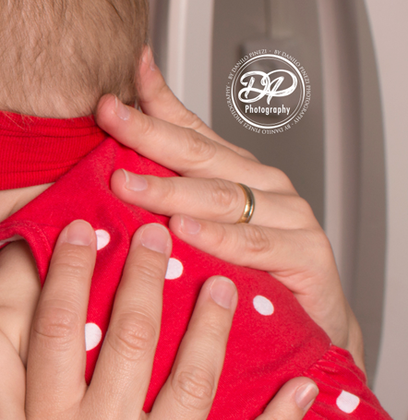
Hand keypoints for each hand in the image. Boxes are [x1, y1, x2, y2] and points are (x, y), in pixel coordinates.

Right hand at [11, 220, 316, 419]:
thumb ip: (19, 397)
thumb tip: (23, 330)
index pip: (57, 328)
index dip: (69, 271)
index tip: (82, 228)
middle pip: (129, 339)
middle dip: (145, 277)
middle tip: (157, 233)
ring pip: (191, 383)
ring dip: (210, 327)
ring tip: (223, 284)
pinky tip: (301, 386)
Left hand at [96, 48, 360, 363]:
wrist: (314, 329)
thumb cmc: (255, 277)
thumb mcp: (201, 231)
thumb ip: (164, 198)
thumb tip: (105, 174)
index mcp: (234, 171)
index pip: (188, 128)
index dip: (152, 102)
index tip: (112, 90)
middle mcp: (262, 184)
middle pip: (196, 153)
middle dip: (148, 133)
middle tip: (109, 117)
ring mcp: (289, 216)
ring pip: (220, 196)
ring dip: (169, 189)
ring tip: (126, 184)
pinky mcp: (306, 255)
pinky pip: (253, 243)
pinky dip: (216, 237)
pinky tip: (183, 230)